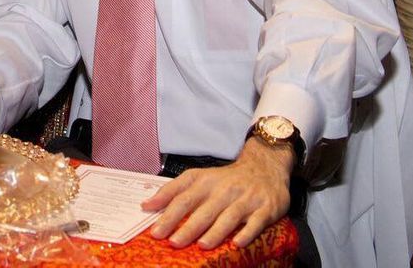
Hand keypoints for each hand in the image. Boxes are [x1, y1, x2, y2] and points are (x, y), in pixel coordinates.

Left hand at [140, 137, 291, 249]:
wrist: (265, 167)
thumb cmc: (226, 179)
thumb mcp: (198, 178)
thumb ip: (173, 191)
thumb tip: (147, 205)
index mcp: (205, 181)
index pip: (183, 197)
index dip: (169, 214)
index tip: (156, 230)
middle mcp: (224, 189)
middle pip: (204, 210)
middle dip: (188, 227)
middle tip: (174, 242)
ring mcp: (245, 199)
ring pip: (228, 216)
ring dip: (215, 231)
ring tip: (201, 245)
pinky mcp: (265, 208)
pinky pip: (255, 222)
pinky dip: (246, 232)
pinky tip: (237, 243)